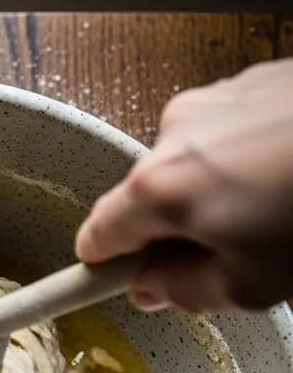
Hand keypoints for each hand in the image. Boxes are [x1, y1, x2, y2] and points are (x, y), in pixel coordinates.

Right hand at [75, 59, 292, 312]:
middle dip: (182, 230)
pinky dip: (256, 160)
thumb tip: (153, 289)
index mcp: (162, 187)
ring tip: (282, 214)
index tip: (105, 284)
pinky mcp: (262, 80)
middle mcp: (178, 131)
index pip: (98, 236)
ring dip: (226, 193)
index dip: (103, 267)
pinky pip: (238, 134)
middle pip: (152, 197)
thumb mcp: (253, 284)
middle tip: (237, 259)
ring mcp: (220, 98)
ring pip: (199, 163)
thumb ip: (185, 291)